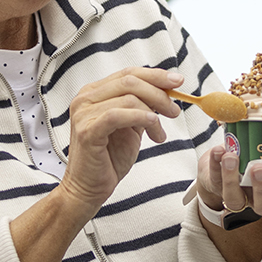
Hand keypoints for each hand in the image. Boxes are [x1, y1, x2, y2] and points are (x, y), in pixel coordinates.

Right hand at [54, 67, 183, 212]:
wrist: (89, 188)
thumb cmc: (109, 158)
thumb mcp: (131, 126)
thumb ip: (142, 106)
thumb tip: (166, 90)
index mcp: (94, 93)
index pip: (128, 74)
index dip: (155, 75)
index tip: (178, 82)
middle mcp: (85, 98)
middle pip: (129, 81)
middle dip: (159, 92)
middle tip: (175, 110)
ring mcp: (83, 113)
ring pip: (128, 97)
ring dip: (153, 112)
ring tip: (161, 132)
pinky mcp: (87, 130)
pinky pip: (118, 115)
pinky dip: (140, 118)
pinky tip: (153, 128)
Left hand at [197, 144, 261, 220]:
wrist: (225, 160)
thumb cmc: (257, 153)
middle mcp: (260, 197)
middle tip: (260, 168)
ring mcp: (238, 195)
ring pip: (234, 199)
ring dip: (232, 179)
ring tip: (232, 157)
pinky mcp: (217, 187)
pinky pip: (215, 180)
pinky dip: (215, 164)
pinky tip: (218, 151)